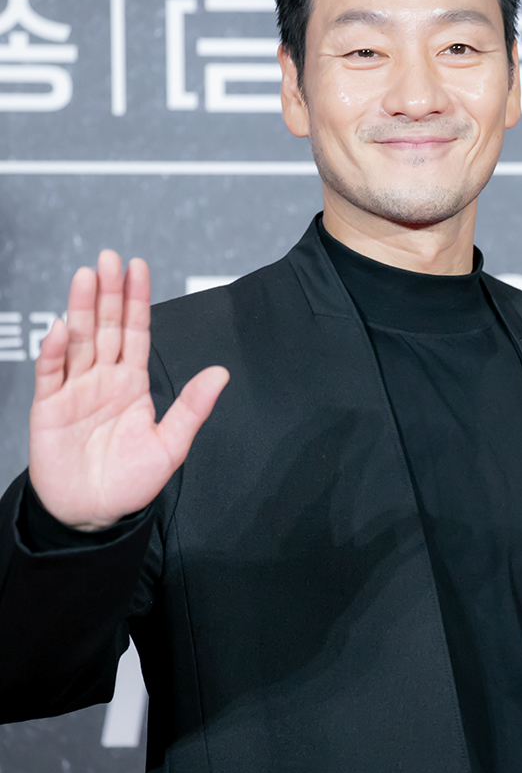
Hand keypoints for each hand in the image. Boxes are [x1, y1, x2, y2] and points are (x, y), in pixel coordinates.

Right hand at [29, 250, 228, 530]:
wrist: (92, 514)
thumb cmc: (130, 483)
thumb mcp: (170, 446)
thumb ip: (192, 408)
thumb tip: (221, 373)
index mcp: (132, 384)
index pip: (135, 332)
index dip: (136, 300)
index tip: (138, 267)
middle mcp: (103, 380)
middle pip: (105, 327)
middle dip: (108, 292)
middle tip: (110, 258)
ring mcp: (74, 390)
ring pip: (78, 340)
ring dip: (80, 308)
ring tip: (86, 275)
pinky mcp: (48, 407)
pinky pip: (51, 373)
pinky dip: (55, 350)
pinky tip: (61, 328)